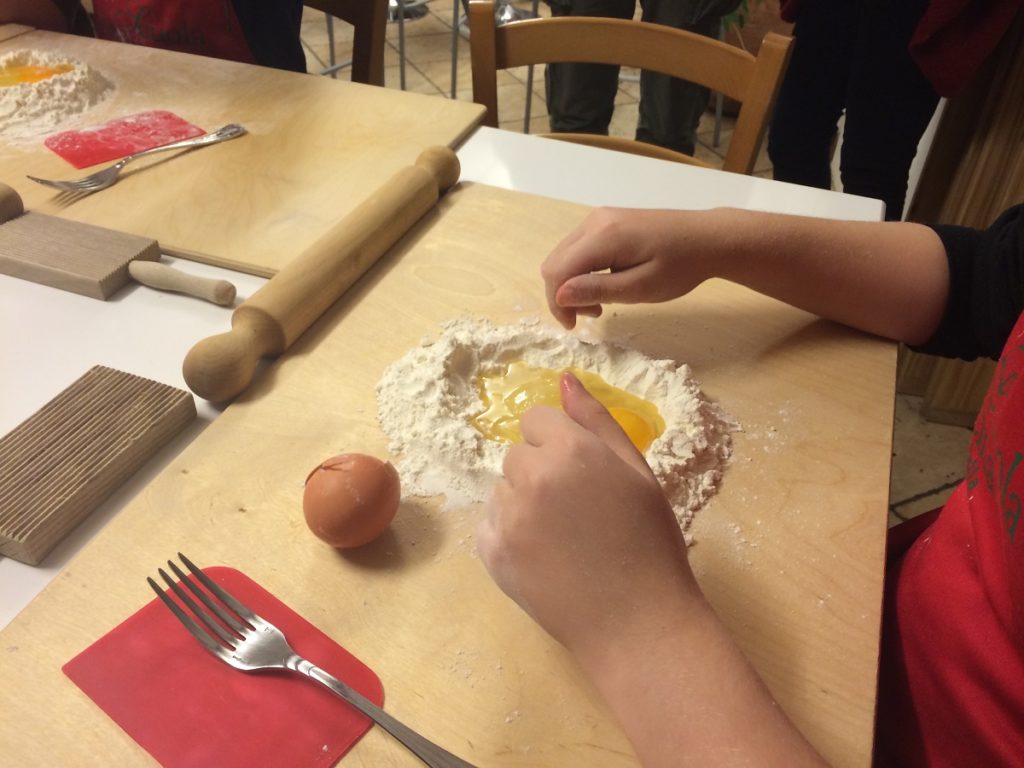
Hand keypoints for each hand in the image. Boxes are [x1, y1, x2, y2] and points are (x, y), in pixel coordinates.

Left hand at [477, 371, 701, 662]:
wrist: (637, 622)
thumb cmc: (650, 543)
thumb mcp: (637, 473)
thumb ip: (597, 421)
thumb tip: (564, 378)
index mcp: (572, 450)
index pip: (536, 420)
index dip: (560, 443)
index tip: (583, 474)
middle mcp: (532, 477)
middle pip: (517, 455)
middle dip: (541, 472)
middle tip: (579, 511)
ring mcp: (507, 518)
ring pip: (503, 490)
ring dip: (524, 503)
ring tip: (564, 538)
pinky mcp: (492, 554)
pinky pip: (490, 524)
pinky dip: (510, 535)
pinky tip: (545, 556)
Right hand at [541, 207, 714, 328]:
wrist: (708, 238)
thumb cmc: (680, 266)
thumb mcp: (641, 287)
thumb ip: (598, 290)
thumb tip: (559, 296)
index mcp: (602, 236)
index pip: (558, 271)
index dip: (557, 303)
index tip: (574, 327)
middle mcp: (593, 221)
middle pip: (554, 262)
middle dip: (563, 295)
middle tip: (591, 315)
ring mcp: (599, 218)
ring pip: (563, 256)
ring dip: (571, 284)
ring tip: (601, 302)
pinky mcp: (606, 221)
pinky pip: (578, 249)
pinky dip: (581, 271)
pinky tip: (604, 283)